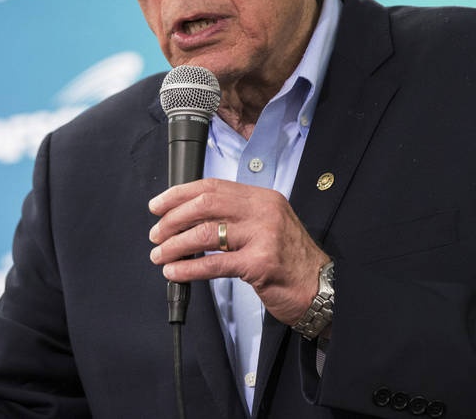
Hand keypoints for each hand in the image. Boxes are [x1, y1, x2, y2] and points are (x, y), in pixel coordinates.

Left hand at [148, 179, 329, 326]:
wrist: (320, 288)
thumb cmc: (289, 260)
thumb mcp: (267, 225)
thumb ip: (235, 216)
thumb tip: (188, 218)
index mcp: (262, 197)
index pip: (212, 186)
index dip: (179, 194)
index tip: (158, 206)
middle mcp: (263, 211)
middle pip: (205, 204)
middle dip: (172, 219)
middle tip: (156, 234)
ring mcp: (263, 236)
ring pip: (205, 233)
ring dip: (175, 245)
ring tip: (160, 255)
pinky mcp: (260, 264)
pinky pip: (214, 264)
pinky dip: (188, 268)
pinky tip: (174, 273)